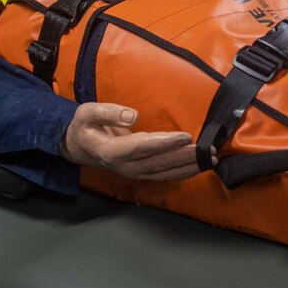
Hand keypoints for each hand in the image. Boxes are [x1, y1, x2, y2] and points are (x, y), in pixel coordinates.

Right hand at [60, 102, 201, 179]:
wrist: (78, 146)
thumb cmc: (84, 126)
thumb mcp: (87, 113)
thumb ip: (108, 112)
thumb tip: (133, 115)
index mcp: (110, 151)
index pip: (142, 147)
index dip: (165, 143)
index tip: (185, 136)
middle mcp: (124, 166)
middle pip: (159, 162)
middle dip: (185, 156)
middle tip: (207, 149)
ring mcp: (133, 173)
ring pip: (164, 172)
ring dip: (188, 166)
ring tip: (208, 158)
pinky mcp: (140, 173)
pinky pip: (164, 175)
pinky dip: (182, 171)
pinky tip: (197, 166)